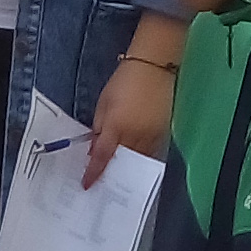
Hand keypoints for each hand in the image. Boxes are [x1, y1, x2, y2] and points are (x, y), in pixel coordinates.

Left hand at [82, 51, 176, 183]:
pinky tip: (134, 162)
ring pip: (138, 161)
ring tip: (117, 175)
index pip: (103, 156)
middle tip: (102, 183)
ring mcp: (152, 135)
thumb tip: (95, 151)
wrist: (154, 65)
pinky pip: (151, 153)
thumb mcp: (103, 103)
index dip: (94, 173)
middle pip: (122, 162)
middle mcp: (135, 135)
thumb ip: (98, 129)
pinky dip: (141, 159)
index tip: (87, 185)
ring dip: (127, 169)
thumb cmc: (124, 81)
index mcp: (116, 126)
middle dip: (111, 173)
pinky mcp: (163, 133)